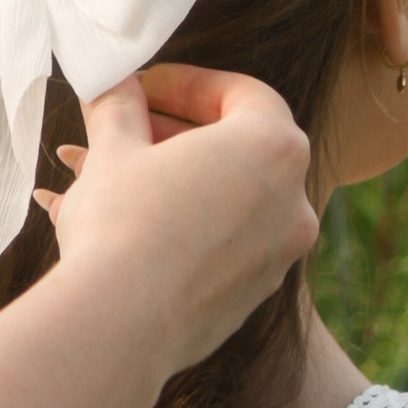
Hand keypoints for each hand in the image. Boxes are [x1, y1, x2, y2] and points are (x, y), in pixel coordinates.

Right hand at [43, 64, 317, 368]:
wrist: (120, 325)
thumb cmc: (122, 224)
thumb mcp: (114, 149)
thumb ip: (119, 105)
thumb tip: (113, 82)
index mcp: (273, 148)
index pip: (242, 94)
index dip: (186, 84)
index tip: (142, 88)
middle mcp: (293, 201)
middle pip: (240, 147)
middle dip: (178, 134)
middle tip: (126, 130)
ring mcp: (279, 254)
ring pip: (230, 198)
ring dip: (179, 181)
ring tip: (113, 180)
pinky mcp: (254, 295)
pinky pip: (224, 244)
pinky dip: (187, 226)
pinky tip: (130, 227)